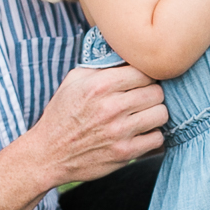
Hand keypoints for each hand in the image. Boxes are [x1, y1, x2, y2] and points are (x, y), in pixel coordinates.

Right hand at [26, 65, 167, 183]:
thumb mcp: (73, 81)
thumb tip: (128, 54)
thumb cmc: (62, 114)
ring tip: (144, 115)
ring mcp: (120, 132)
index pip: (144, 72)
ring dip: (155, 114)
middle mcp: (111, 107)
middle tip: (143, 99)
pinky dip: (152, 136)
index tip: (140, 82)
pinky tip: (141, 133)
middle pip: (157, 92)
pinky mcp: (125, 153)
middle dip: (152, 94)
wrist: (48, 154)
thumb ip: (101, 66)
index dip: (145, 76)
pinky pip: (157, 138)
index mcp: (100, 85)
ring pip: (161, 114)